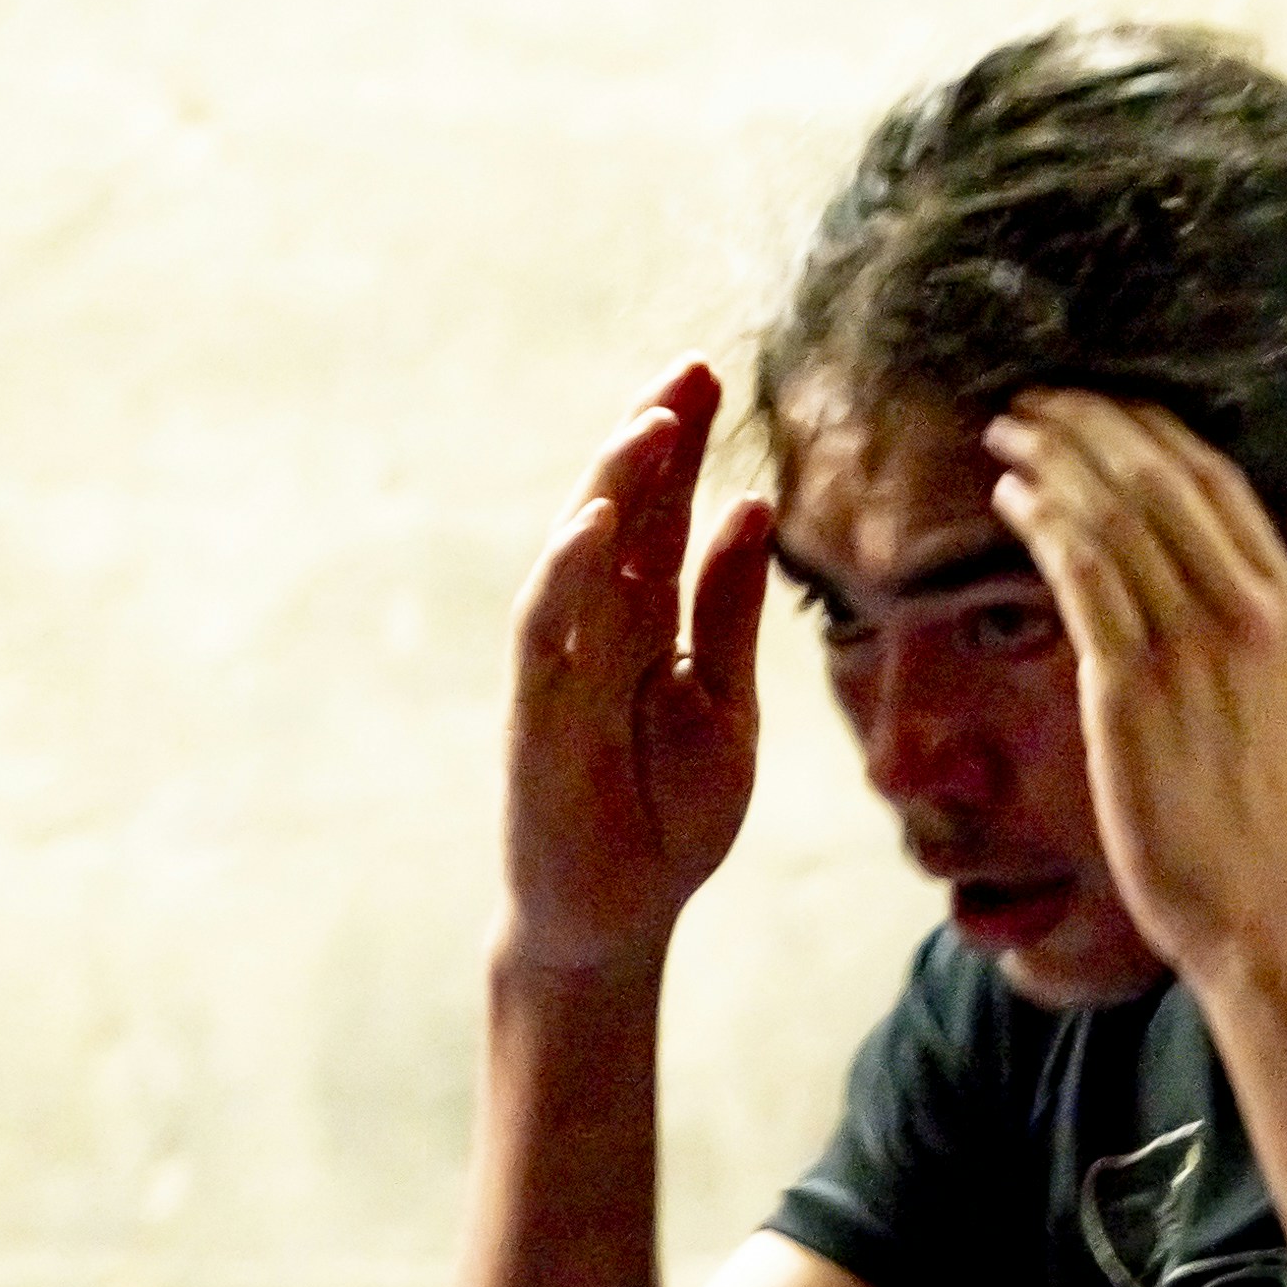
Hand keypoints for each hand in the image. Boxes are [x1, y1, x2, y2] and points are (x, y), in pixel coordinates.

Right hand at [502, 363, 773, 982]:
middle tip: (692, 370)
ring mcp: (564, 662)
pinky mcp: (537, 709)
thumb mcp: (725, 708)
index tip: (710, 376)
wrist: (617, 917)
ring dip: (614, 485)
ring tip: (654, 422)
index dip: (684, 447)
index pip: (666, 515)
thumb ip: (727, 616)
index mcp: (650, 623)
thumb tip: (750, 509)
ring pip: (580, 552)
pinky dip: (567, 569)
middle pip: (623, 513)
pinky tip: (599, 520)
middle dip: (653, 441)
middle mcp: (601, 627)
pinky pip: (546, 626)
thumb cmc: (665, 817)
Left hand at [982, 392, 1286, 1003]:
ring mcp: (1190, 648)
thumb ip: (1256, 613)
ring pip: (1111, 516)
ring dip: (1052, 461)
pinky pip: (1081, 578)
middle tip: (1033, 400)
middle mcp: (1247, 612)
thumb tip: (1210, 554)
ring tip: (1006, 435)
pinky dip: (1041, 524)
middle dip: (1088, 425)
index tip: (1099, 405)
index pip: (1216, 479)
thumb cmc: (1267, 809)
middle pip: (1158, 479)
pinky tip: (1009, 500)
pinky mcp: (1130, 690)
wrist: (1265, 904)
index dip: (1148, 428)